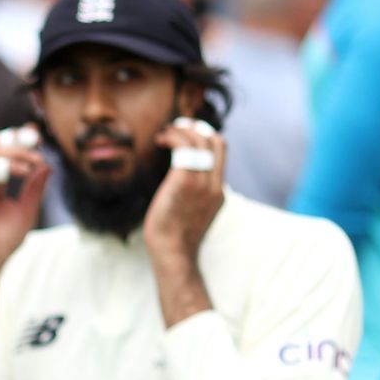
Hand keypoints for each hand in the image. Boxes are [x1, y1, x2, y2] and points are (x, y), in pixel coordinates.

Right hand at [0, 126, 50, 345]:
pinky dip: (7, 166)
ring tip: (35, 161)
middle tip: (36, 140)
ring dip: (16, 152)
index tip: (37, 135)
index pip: (0, 152)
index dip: (17, 140)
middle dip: (16, 140)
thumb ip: (35, 187)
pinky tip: (24, 172)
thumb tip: (47, 165)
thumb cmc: (3, 242)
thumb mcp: (27, 209)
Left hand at [144, 118, 225, 264]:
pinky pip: (184, 147)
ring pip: (200, 140)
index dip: (205, 136)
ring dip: (181, 130)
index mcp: (217, 191)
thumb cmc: (173, 235)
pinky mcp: (185, 181)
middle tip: (175, 127)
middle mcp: (214, 184)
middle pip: (216, 141)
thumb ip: (193, 194)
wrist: (172, 252)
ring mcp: (202, 182)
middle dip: (196, 128)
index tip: (187, 133)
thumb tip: (180, 181)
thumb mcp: (191, 212)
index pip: (220, 151)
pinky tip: (160, 141)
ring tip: (163, 134)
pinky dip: (172, 137)